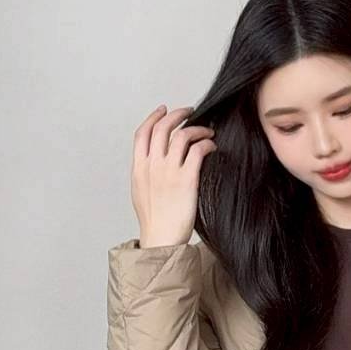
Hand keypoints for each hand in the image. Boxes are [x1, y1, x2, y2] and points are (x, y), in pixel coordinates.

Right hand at [131, 104, 216, 247]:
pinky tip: (212, 147)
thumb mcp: (140, 192)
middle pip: (162, 127)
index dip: (154, 117)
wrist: (162, 239)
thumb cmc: (154, 220)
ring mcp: (169, 171)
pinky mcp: (187, 179)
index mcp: (138, 168)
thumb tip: (154, 158)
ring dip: (197, 128)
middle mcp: (152, 166)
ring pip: (182, 135)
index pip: (142, 132)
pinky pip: (198, 150)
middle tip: (190, 111)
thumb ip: (145, 172)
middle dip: (177, 114)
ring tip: (207, 132)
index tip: (164, 110)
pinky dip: (206, 143)